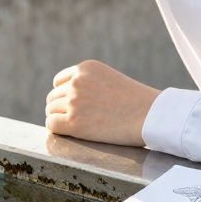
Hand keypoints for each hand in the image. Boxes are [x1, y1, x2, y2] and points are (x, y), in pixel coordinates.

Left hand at [45, 60, 160, 146]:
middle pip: (53, 97)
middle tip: (74, 119)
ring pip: (50, 111)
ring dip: (59, 119)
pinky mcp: (73, 122)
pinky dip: (57, 130)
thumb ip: (89, 83)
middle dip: (60, 108)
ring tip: (76, 127)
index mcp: (85, 68)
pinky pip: (52, 125)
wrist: (150, 115)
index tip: (71, 105)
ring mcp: (73, 101)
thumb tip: (70, 98)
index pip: (59, 81)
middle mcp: (76, 82)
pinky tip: (69, 133)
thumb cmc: (136, 101)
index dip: (63, 95)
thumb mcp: (110, 79)